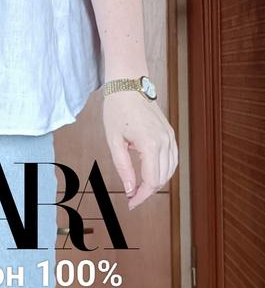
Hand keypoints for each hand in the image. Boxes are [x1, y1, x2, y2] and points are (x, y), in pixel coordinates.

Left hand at [102, 91, 177, 209]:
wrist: (128, 84)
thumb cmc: (117, 109)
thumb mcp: (114, 140)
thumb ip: (123, 167)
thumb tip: (129, 189)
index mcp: (150, 144)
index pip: (151, 181)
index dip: (141, 196)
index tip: (130, 203)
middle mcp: (165, 141)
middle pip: (163, 178)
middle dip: (148, 191)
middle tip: (132, 197)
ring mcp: (170, 136)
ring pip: (171, 170)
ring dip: (157, 181)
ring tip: (139, 187)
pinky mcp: (170, 133)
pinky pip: (173, 158)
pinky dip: (163, 169)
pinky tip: (150, 172)